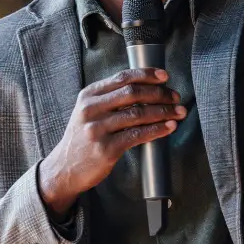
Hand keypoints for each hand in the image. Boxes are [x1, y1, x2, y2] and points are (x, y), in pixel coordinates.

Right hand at [38, 68, 186, 217]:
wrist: (64, 168)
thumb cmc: (83, 138)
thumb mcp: (89, 111)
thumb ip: (111, 98)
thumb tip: (147, 89)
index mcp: (89, 95)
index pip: (122, 77)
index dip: (147, 74)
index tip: (164, 76)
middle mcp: (91, 109)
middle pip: (133, 93)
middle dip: (159, 93)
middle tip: (175, 97)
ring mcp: (97, 129)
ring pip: (138, 114)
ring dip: (163, 112)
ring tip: (178, 112)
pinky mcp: (105, 149)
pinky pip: (137, 135)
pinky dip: (157, 129)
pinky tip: (169, 127)